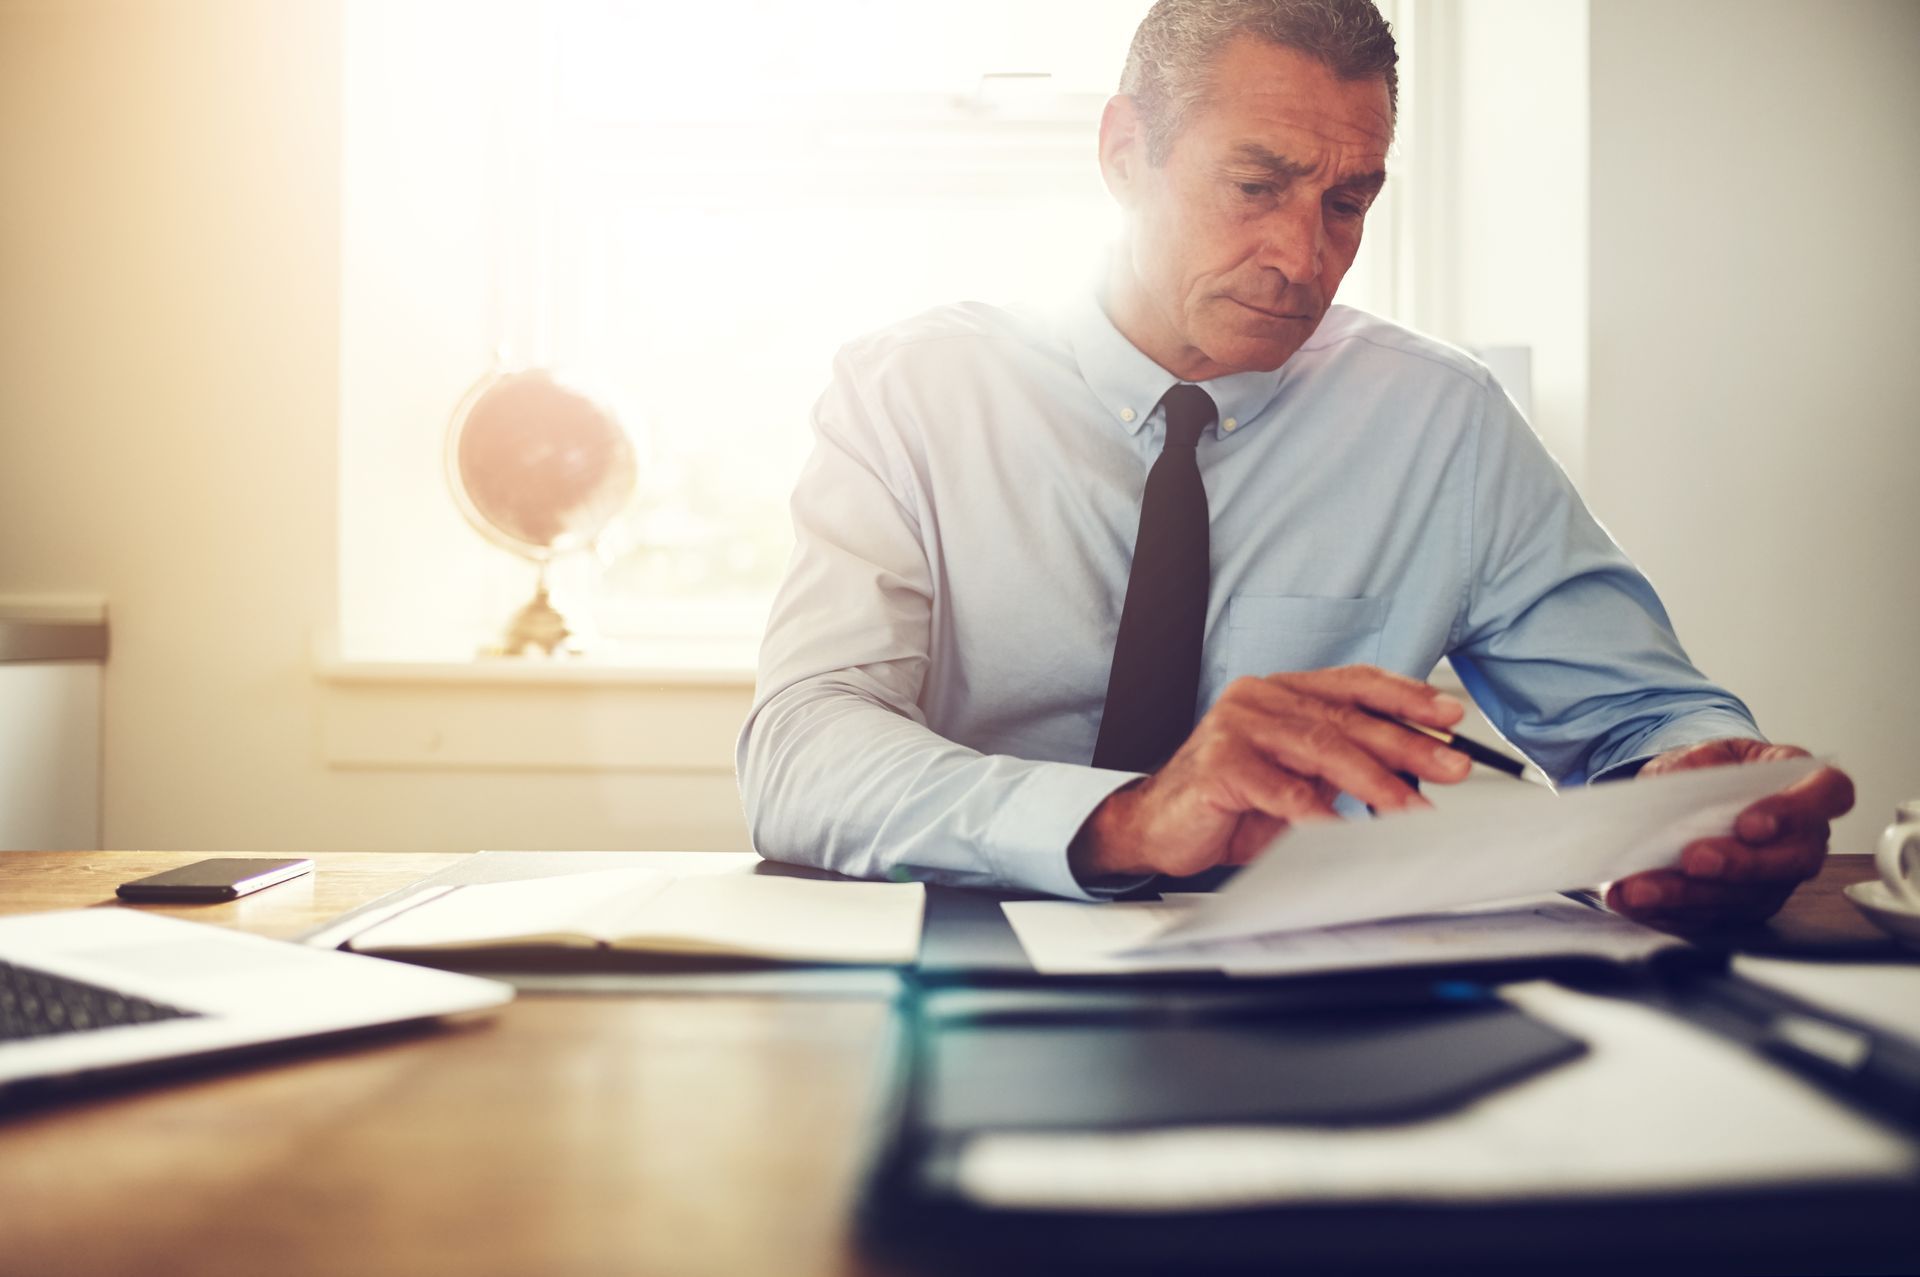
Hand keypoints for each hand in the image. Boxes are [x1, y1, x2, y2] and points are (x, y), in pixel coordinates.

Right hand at [1070, 666, 1475, 881]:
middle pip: (1346, 719)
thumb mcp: (1296, 776)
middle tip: (1453, 765)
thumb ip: (1339, 764)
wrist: (1158, 826)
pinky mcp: (1220, 766)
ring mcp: (1236, 728)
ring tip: (1413, 807)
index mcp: (1279, 692)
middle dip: (1407, 744)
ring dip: (1376, 782)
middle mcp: (1258, 699)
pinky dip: (1322, 814)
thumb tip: (1411, 770)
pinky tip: (1350, 830)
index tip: (1450, 715)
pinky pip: (1284, 792)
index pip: (1353, 684)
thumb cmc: (1230, 802)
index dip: (1405, 696)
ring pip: (1321, 750)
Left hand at [1606, 739, 1853, 930]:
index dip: (1795, 811)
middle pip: (1791, 861)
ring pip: (1746, 897)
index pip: (1828, 795)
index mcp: (1806, 785)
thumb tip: (1690, 780)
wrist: (1689, 797)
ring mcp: (1778, 878)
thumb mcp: (1705, 753)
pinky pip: (1714, 918)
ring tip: (1641, 889)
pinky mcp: (1745, 907)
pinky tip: (1635, 902)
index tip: (1750, 823)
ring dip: (1690, 896)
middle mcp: (1803, 838)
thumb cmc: (1710, 772)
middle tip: (1692, 860)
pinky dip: (1670, 912)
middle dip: (1738, 865)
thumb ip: (1703, 762)